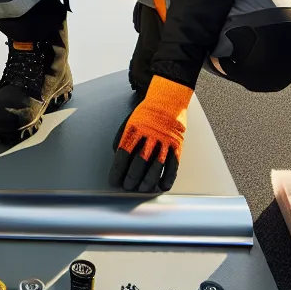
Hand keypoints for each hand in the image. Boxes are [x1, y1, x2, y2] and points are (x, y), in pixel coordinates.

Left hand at [109, 76, 189, 192]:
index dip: (117, 171)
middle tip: (127, 187)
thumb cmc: (146, 113)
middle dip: (131, 179)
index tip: (114, 181)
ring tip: (141, 189)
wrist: (168, 101)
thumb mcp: (129, 123)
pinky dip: (167, 178)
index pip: (123, 156)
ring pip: (155, 168)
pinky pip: (173, 166)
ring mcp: (164, 142)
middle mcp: (149, 137)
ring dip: (147, 182)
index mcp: (134, 131)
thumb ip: (122, 140)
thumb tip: (117, 158)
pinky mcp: (176, 145)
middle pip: (138, 164)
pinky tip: (161, 186)